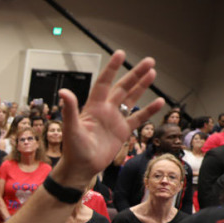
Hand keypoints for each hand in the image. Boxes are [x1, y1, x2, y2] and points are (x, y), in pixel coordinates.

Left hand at [57, 51, 163, 185]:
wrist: (81, 168)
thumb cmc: (73, 149)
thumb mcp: (71, 128)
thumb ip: (70, 109)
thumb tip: (63, 91)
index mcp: (93, 107)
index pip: (104, 83)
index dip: (112, 68)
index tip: (120, 54)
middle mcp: (105, 110)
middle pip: (122, 87)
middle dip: (134, 74)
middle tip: (149, 61)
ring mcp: (114, 120)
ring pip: (131, 99)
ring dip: (141, 87)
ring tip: (153, 73)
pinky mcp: (122, 132)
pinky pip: (138, 118)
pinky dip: (148, 110)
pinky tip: (159, 102)